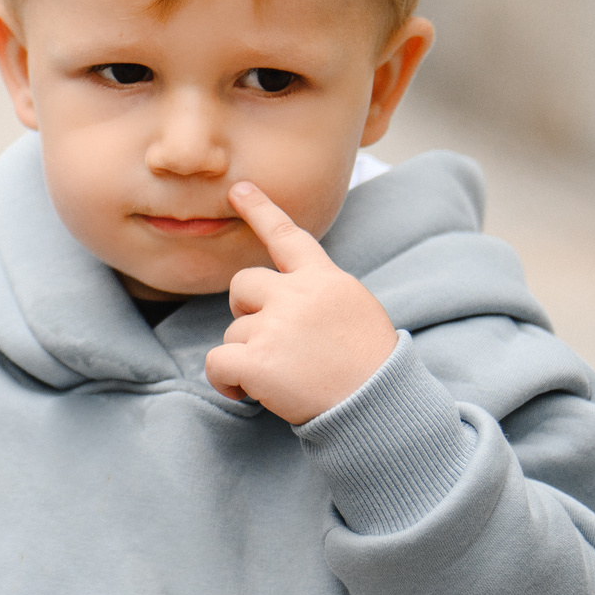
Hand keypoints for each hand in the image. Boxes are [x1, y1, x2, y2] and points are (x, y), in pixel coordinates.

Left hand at [204, 182, 399, 423]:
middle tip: (276, 343)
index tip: (238, 189)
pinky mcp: (257, 360)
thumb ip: (318, 295)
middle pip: (242, 286)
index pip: (289, 236)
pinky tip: (252, 392)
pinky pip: (216, 363)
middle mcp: (297, 295)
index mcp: (325, 280)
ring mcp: (275, 326)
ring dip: (248, 355)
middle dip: (247, 312)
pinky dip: (226, 381)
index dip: (260, 211)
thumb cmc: (369, 366)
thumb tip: (280, 298)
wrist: (378, 404)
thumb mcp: (355, 311)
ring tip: (286, 375)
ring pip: (232, 331)